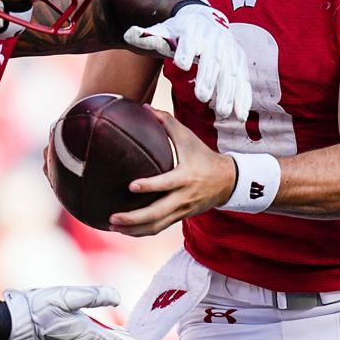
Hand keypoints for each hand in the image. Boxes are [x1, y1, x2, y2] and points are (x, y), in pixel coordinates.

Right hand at [2, 286, 153, 339]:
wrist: (11, 322)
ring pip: (96, 339)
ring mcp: (68, 339)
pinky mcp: (59, 335)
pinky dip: (94, 334)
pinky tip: (91, 330)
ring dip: (111, 338)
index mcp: (85, 332)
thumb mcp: (68, 296)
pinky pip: (83, 336)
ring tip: (123, 335)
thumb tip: (117, 298)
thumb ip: (94, 295)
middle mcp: (78, 339)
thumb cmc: (38, 308)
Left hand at [109, 109, 235, 236]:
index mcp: (185, 177)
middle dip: (134, 218)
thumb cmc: (203, 156)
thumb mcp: (189, 138)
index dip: (150, 186)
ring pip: (157, 225)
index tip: (131, 186)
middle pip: (157, 213)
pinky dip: (142, 231)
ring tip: (113, 226)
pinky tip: (125, 230)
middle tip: (113, 216)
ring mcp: (181, 210)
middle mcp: (183, 197)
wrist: (227, 182)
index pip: (166, 184)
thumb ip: (167, 122)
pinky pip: (159, 228)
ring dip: (134, 229)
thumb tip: (145, 107)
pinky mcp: (179, 217)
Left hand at [123, 3, 251, 120]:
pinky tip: (240, 115)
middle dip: (209, 78)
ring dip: (229, 93)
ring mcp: (230, 51)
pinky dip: (243, 97)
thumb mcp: (163, 30)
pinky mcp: (239, 61)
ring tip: (223, 113)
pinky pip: (243, 80)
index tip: (181, 64)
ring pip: (231, 73)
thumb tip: (129, 35)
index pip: (189, 40)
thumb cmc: (179, 31)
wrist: (206, 19)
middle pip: (212, 59)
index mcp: (193, 30)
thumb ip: (147, 37)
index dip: (185, 51)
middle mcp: (215, 39)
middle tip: (202, 97)